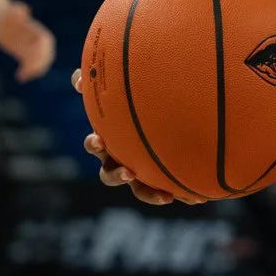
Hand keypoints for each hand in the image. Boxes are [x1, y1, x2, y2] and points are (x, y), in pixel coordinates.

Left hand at [0, 0, 56, 82]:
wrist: (0, 16)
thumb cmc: (5, 12)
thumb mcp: (10, 9)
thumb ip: (17, 9)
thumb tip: (25, 10)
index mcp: (35, 29)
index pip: (45, 42)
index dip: (42, 51)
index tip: (34, 58)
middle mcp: (36, 39)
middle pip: (46, 53)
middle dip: (40, 63)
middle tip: (30, 71)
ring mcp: (31, 47)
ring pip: (39, 61)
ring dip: (34, 70)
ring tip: (24, 76)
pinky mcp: (24, 53)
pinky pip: (30, 65)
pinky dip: (27, 72)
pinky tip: (19, 77)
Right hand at [71, 68, 206, 204]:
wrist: (166, 114)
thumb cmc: (138, 98)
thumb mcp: (119, 88)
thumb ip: (100, 82)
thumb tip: (79, 79)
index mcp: (109, 139)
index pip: (94, 144)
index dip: (94, 144)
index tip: (99, 141)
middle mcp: (120, 159)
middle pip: (109, 174)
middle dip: (116, 175)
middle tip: (129, 172)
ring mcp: (139, 170)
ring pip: (138, 189)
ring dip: (147, 194)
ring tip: (164, 197)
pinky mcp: (158, 178)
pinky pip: (163, 189)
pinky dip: (175, 193)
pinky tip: (196, 197)